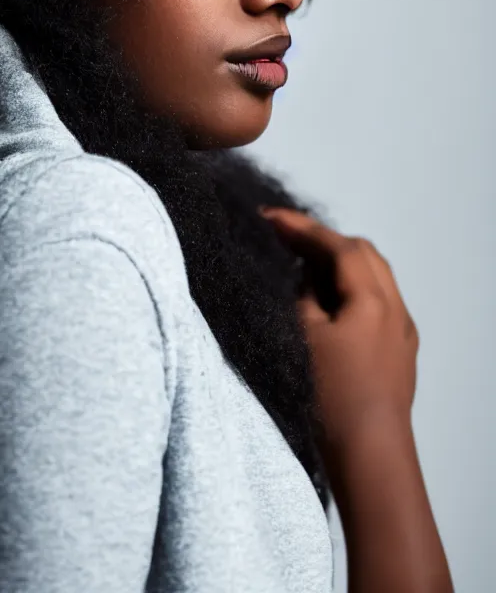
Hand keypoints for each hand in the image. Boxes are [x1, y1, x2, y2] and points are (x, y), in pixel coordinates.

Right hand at [259, 206, 418, 451]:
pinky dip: (349, 288)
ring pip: (372, 277)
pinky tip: (326, 303)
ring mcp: (402, 330)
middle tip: (285, 239)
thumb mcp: (304, 338)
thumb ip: (303, 297)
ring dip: (338, 264)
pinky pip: (375, 301)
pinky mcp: (399, 350)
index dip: (302, 227)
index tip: (269, 216)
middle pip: (362, 254)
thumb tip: (304, 276)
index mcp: (374, 299)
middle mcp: (396, 307)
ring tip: (301, 267)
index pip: (339, 247)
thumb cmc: (332, 396)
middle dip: (323, 241)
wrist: (370, 454)